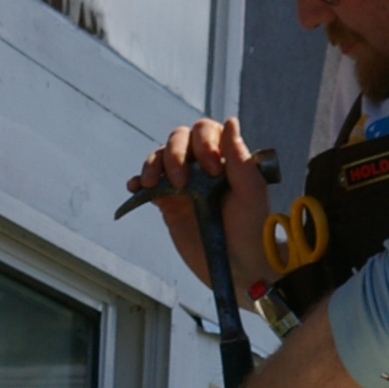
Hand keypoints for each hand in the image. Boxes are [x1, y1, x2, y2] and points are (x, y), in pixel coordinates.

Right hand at [125, 116, 272, 292]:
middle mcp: (202, 165)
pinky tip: (135, 188)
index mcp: (225, 157)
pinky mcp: (168, 202)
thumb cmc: (253, 229)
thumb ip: (241, 159)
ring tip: (152, 184)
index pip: (206, 131)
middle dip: (175, 154)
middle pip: (179, 138)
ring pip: (160, 157)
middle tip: (183, 182)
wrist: (239, 265)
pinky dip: (138, 182)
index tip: (213, 171)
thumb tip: (230, 121)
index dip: (204, 143)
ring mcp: (184, 183)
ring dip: (153, 165)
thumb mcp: (252, 193)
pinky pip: (148, 185)